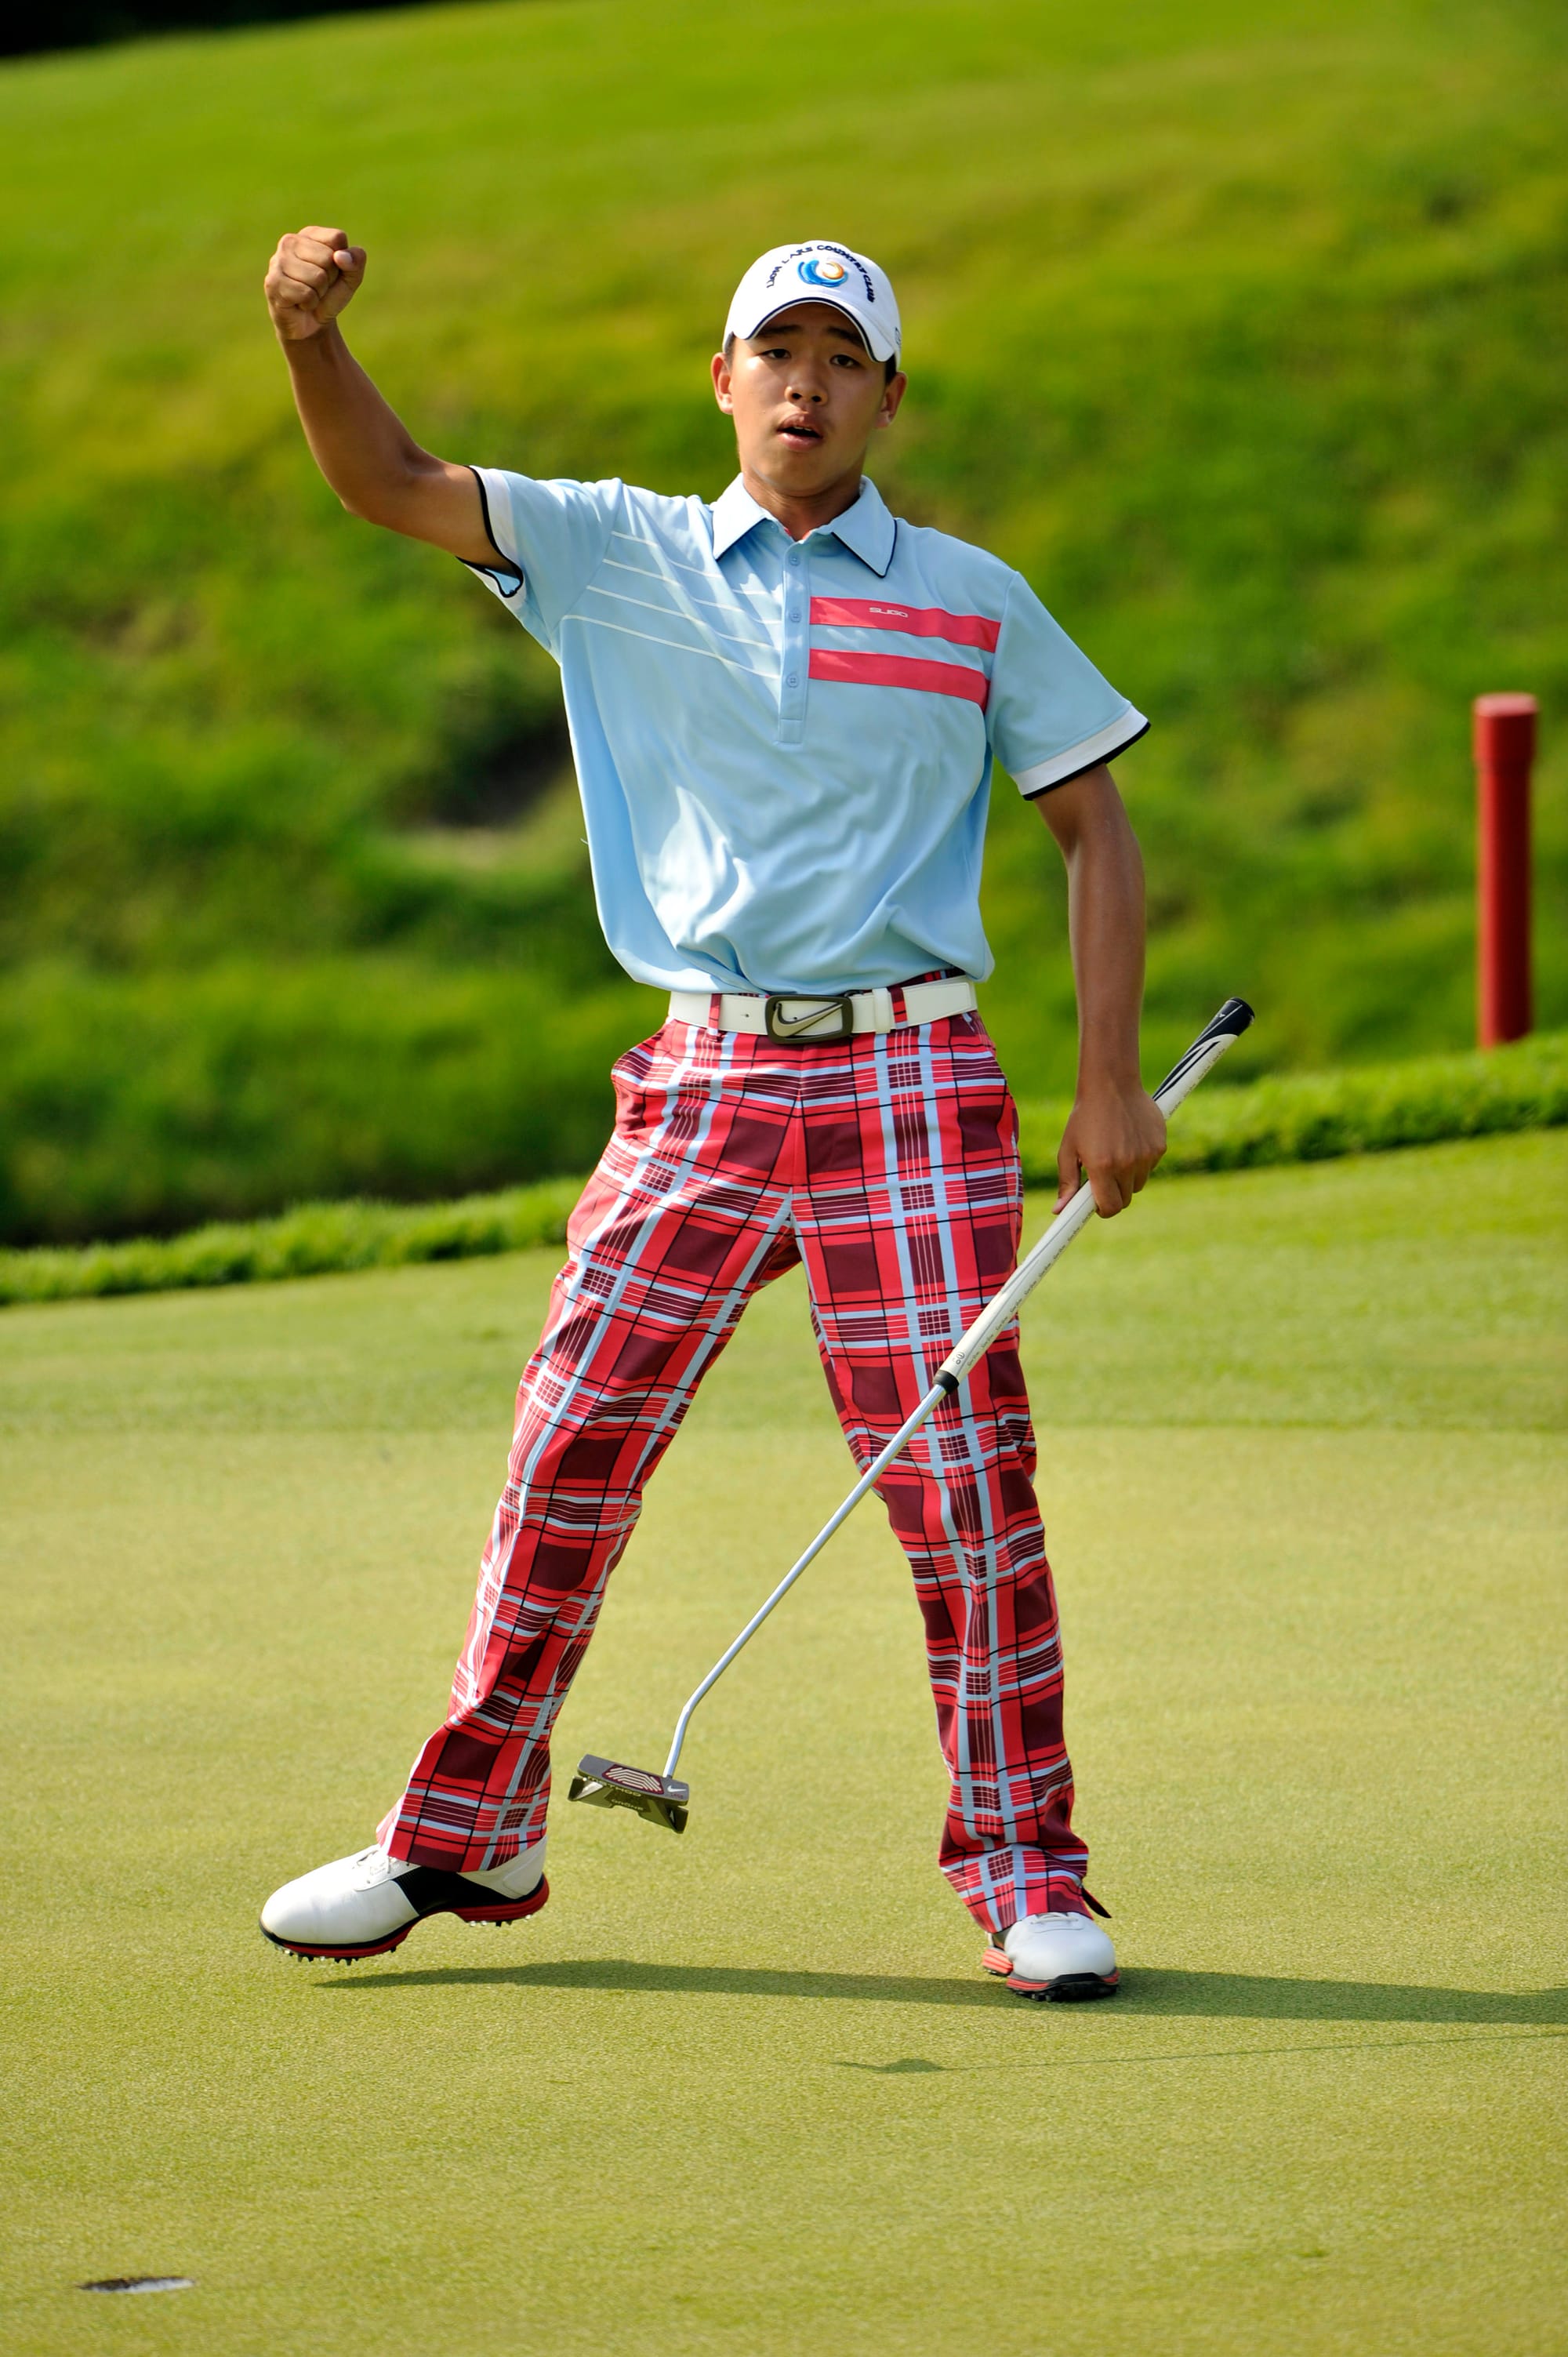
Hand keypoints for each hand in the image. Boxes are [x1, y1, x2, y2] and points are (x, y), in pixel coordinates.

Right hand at [264, 225, 365, 342]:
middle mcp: (290, 242)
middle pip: (328, 258)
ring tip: (309, 294)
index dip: (342, 261)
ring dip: (319, 293)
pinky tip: (299, 303)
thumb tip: (340, 256)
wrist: (311, 325)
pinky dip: (309, 303)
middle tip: (318, 287)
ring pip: (317, 277)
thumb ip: (356, 261)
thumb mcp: (351, 278)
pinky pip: (306, 294)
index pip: (337, 238)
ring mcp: (278, 261)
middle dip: (330, 279)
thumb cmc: (329, 296)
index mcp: (309, 234)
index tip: (331, 271)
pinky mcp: (273, 282)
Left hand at [1055, 1076, 1165, 1214]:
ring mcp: (1146, 1156)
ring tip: (1115, 1153)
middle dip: (1114, 1193)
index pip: (1110, 1207)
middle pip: (1125, 1199)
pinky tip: (1129, 1141)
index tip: (1097, 1205)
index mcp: (1102, 1167)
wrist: (1111, 1085)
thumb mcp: (1069, 1149)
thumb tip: (1059, 1211)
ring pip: (1138, 1183)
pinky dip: (1141, 1161)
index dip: (1103, 1209)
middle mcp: (1127, 1164)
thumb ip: (1067, 1182)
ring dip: (1128, 1178)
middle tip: (1103, 1176)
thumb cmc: (1085, 1117)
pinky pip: (1150, 1166)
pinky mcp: (1159, 1147)